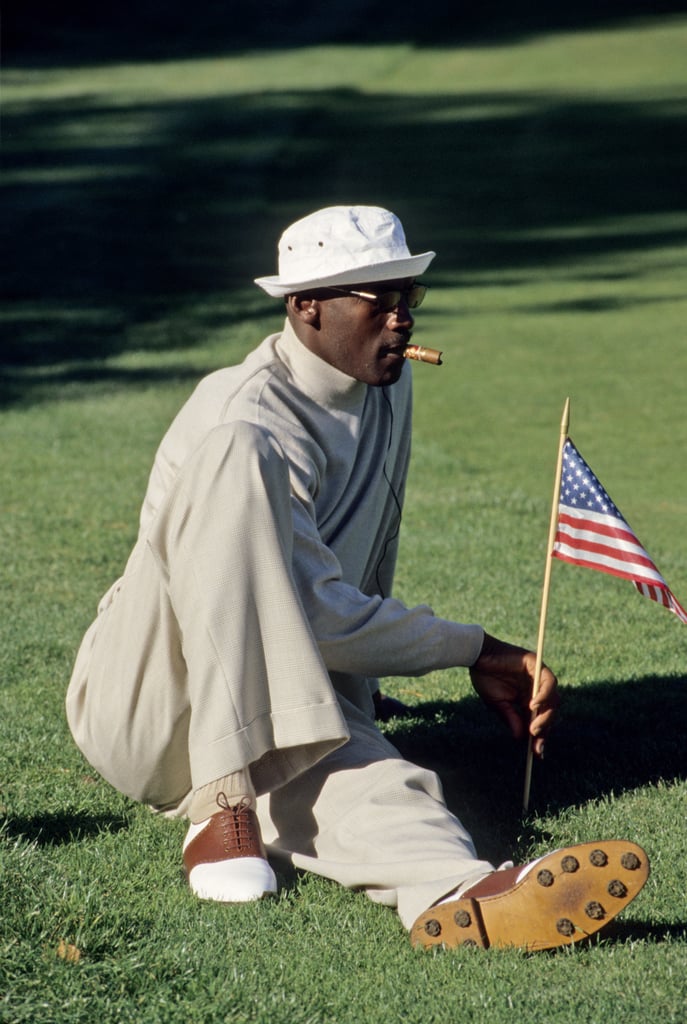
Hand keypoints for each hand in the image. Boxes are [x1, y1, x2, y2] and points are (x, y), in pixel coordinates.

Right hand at [468, 633, 559, 757]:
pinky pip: (549, 682)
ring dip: (546, 716)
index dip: (541, 736)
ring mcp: (539, 676)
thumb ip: (511, 717)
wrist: (476, 656)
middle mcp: (537, 688)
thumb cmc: (484, 677)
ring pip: (553, 699)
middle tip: (536, 745)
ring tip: (534, 728)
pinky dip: (544, 696)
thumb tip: (520, 737)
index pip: (541, 719)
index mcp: (528, 698)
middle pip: (550, 711)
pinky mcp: (537, 665)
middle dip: (544, 730)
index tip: (537, 754)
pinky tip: (533, 706)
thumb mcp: (497, 704)